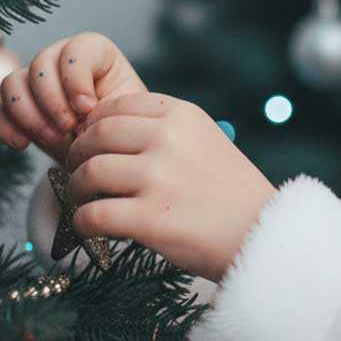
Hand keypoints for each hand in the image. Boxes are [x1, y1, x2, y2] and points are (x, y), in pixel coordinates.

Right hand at [0, 32, 147, 165]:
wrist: (108, 155)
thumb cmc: (123, 129)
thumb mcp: (126, 114)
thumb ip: (109, 105)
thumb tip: (82, 110)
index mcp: (96, 54)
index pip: (76, 49)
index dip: (76, 78)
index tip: (88, 108)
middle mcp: (61, 61)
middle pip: (40, 64)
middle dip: (52, 100)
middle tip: (68, 128)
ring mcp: (35, 83)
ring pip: (12, 83)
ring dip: (29, 115)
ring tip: (53, 139)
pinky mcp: (17, 109)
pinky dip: (5, 127)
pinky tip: (22, 144)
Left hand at [62, 91, 277, 282]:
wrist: (262, 234)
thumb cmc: (233, 193)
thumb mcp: (207, 141)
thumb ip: (166, 131)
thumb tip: (105, 132)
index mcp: (183, 115)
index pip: (118, 106)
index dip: (95, 125)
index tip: (92, 142)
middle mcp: (168, 139)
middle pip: (96, 136)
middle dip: (78, 155)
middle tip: (77, 172)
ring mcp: (158, 178)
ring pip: (89, 173)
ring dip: (77, 189)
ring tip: (84, 200)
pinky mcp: (149, 218)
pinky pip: (92, 215)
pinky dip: (83, 222)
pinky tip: (90, 227)